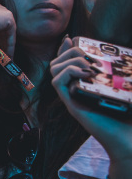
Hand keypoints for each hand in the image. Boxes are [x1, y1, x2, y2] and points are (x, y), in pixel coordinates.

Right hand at [0, 3, 16, 55]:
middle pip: (2, 26)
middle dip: (3, 40)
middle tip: (3, 53)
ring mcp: (3, 11)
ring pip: (7, 31)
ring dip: (7, 45)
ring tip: (7, 57)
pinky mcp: (8, 17)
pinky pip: (11, 34)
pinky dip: (10, 45)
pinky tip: (8, 55)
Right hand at [51, 37, 131, 159]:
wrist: (128, 140)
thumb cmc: (129, 116)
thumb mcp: (127, 88)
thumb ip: (124, 73)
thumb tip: (125, 58)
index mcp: (84, 85)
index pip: (67, 63)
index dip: (66, 48)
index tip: (73, 38)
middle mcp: (74, 90)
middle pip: (57, 63)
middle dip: (70, 51)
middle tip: (88, 55)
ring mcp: (71, 97)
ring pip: (54, 70)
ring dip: (69, 60)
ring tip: (89, 66)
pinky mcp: (71, 105)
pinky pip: (57, 83)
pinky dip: (68, 72)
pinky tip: (85, 73)